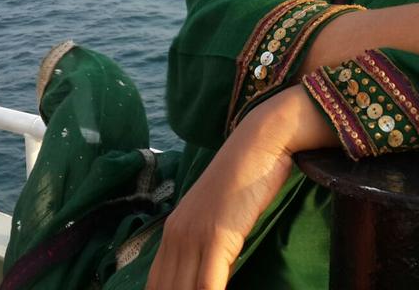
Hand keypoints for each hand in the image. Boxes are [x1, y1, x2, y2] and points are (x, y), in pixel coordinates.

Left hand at [144, 87, 335, 289]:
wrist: (261, 142)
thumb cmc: (249, 177)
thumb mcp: (222, 216)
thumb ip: (211, 245)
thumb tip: (212, 273)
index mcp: (173, 233)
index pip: (157, 288)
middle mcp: (175, 236)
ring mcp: (193, 236)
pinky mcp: (216, 237)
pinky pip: (208, 288)